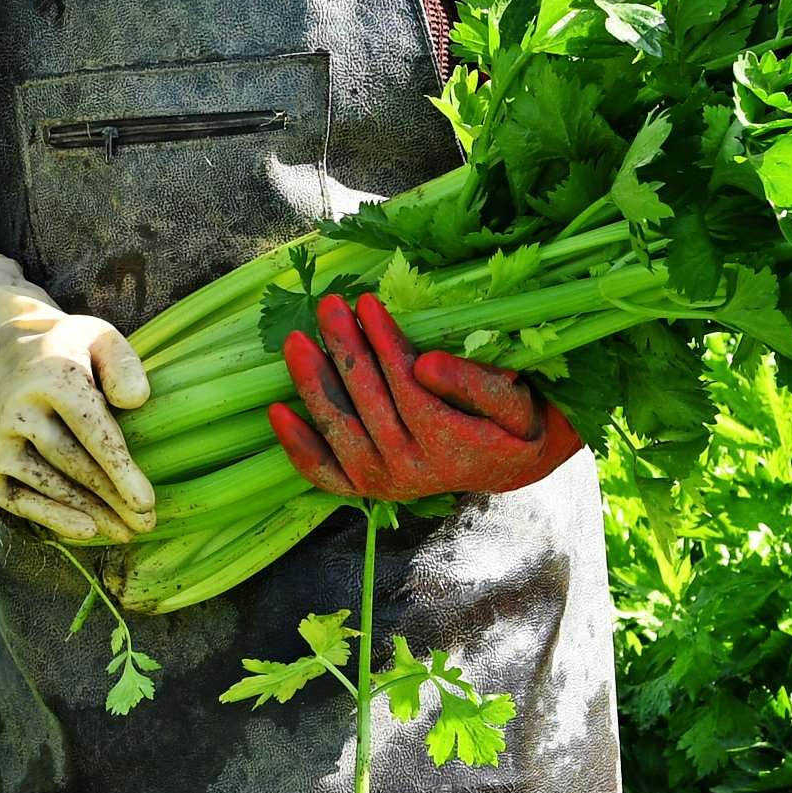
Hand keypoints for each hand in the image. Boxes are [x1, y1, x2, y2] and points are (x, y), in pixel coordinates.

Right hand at [0, 254, 155, 542]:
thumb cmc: (58, 351)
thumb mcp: (94, 336)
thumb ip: (122, 362)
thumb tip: (136, 401)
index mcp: (50, 374)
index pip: (89, 428)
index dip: (119, 469)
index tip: (146, 500)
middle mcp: (15, 409)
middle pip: (72, 463)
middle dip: (112, 498)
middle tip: (147, 523)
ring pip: (49, 485)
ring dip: (90, 513)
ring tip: (126, 530)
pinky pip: (20, 501)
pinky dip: (53, 518)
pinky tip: (86, 530)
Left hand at [272, 292, 578, 505]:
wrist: (508, 464)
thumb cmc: (513, 423)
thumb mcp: (515, 402)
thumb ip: (477, 384)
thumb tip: (425, 363)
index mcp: (452, 449)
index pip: (407, 389)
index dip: (385, 344)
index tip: (368, 303)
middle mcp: (412, 472)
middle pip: (367, 404)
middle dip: (346, 350)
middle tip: (330, 306)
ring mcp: (384, 483)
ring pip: (339, 431)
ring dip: (314, 384)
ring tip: (297, 340)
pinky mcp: (365, 489)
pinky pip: (324, 472)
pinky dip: (298, 445)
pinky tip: (277, 411)